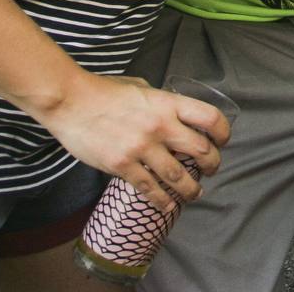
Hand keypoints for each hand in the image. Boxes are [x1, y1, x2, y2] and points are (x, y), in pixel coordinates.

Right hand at [36, 73, 230, 212]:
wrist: (70, 102)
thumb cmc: (103, 91)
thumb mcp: (141, 87)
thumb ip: (159, 101)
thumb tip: (171, 112)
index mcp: (167, 103)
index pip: (209, 118)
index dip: (223, 132)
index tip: (223, 141)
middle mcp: (160, 126)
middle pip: (201, 150)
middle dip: (212, 164)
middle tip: (212, 170)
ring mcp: (141, 147)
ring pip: (177, 176)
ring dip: (190, 189)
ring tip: (195, 194)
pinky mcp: (122, 165)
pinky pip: (148, 188)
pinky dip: (161, 200)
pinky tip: (167, 205)